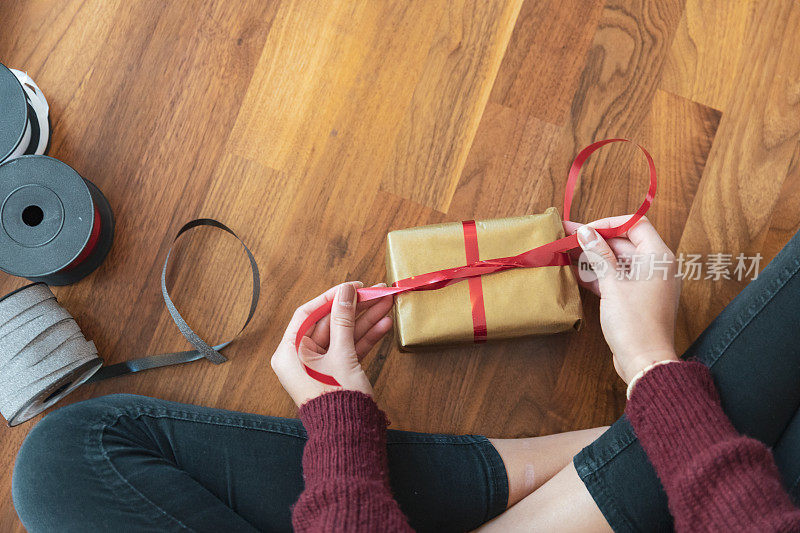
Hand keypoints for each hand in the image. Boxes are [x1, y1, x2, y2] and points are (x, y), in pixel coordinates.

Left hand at [271, 282, 393, 406]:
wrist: (348, 437)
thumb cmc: (337, 401)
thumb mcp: (343, 355)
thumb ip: (345, 320)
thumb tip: (346, 291)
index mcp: (289, 352)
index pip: (309, 313)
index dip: (332, 296)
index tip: (353, 286)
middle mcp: (301, 357)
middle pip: (330, 323)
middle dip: (355, 308)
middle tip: (377, 292)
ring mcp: (319, 365)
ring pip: (343, 335)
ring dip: (365, 320)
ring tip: (387, 303)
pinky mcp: (335, 373)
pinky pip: (349, 349)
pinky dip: (365, 338)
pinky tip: (384, 324)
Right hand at [564, 216, 680, 383]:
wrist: (644, 361)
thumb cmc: (634, 321)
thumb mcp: (612, 284)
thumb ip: (598, 255)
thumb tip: (585, 232)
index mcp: (658, 257)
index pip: (636, 225)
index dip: (610, 224)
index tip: (586, 229)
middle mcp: (657, 267)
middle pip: (624, 243)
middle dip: (595, 241)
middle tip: (567, 237)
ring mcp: (647, 284)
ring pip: (618, 262)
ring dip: (593, 258)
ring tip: (566, 253)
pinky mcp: (637, 299)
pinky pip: (617, 279)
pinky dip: (599, 276)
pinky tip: (575, 274)